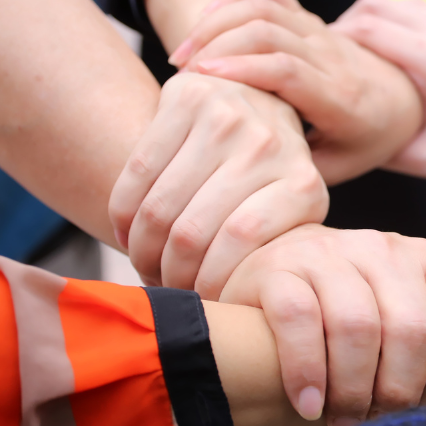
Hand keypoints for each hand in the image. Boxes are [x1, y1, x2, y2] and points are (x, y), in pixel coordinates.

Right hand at [108, 71, 327, 298]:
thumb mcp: (289, 218)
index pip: (240, 244)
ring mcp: (228, 114)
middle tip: (164, 289)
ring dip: (140, 250)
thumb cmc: (271, 181)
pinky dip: (123, 214)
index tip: (199, 301)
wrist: (263, 100)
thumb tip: (243, 329)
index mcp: (303, 184)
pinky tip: (126, 233)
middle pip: (192, 230)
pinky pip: (137, 172)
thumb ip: (275, 256)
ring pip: (159, 206)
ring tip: (145, 267)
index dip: (207, 282)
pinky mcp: (187, 96)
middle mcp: (269, 144)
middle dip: (167, 273)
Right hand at [170, 0, 424, 183]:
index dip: (242, 68)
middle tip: (180, 75)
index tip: (201, 80)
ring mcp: (320, 32)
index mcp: (341, 99)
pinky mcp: (309, 18)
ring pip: (264, 6)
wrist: (403, 101)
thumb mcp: (338, 167)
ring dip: (216, 23)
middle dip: (216, 45)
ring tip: (183, 56)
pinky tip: (205, 23)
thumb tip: (240, 174)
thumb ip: (295, 168)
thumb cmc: (365, 142)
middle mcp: (331, 57)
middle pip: (268, 31)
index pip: (289, 70)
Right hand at [220, 224, 425, 425]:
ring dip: (352, 389)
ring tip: (344, 421)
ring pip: (357, 326)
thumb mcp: (397, 322)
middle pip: (412, 326)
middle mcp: (382, 248)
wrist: (264, 290)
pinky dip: (306, 371)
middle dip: (401, 387)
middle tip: (383, 420)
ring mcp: (328, 251)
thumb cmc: (345, 326)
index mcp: (425, 259)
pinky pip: (299, 320)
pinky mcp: (277, 265)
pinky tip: (309, 404)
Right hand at [332, 0, 425, 184]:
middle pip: (371, 8)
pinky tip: (375, 53)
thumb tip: (329, 135)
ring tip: (341, 55)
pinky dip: (384, 22)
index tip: (301, 61)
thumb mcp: (424, 159)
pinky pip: (409, 9)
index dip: (325, 42)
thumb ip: (376, 142)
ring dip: (360, 22)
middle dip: (336, 30)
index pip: (363, 31)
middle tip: (314, 58)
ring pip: (389, 3)